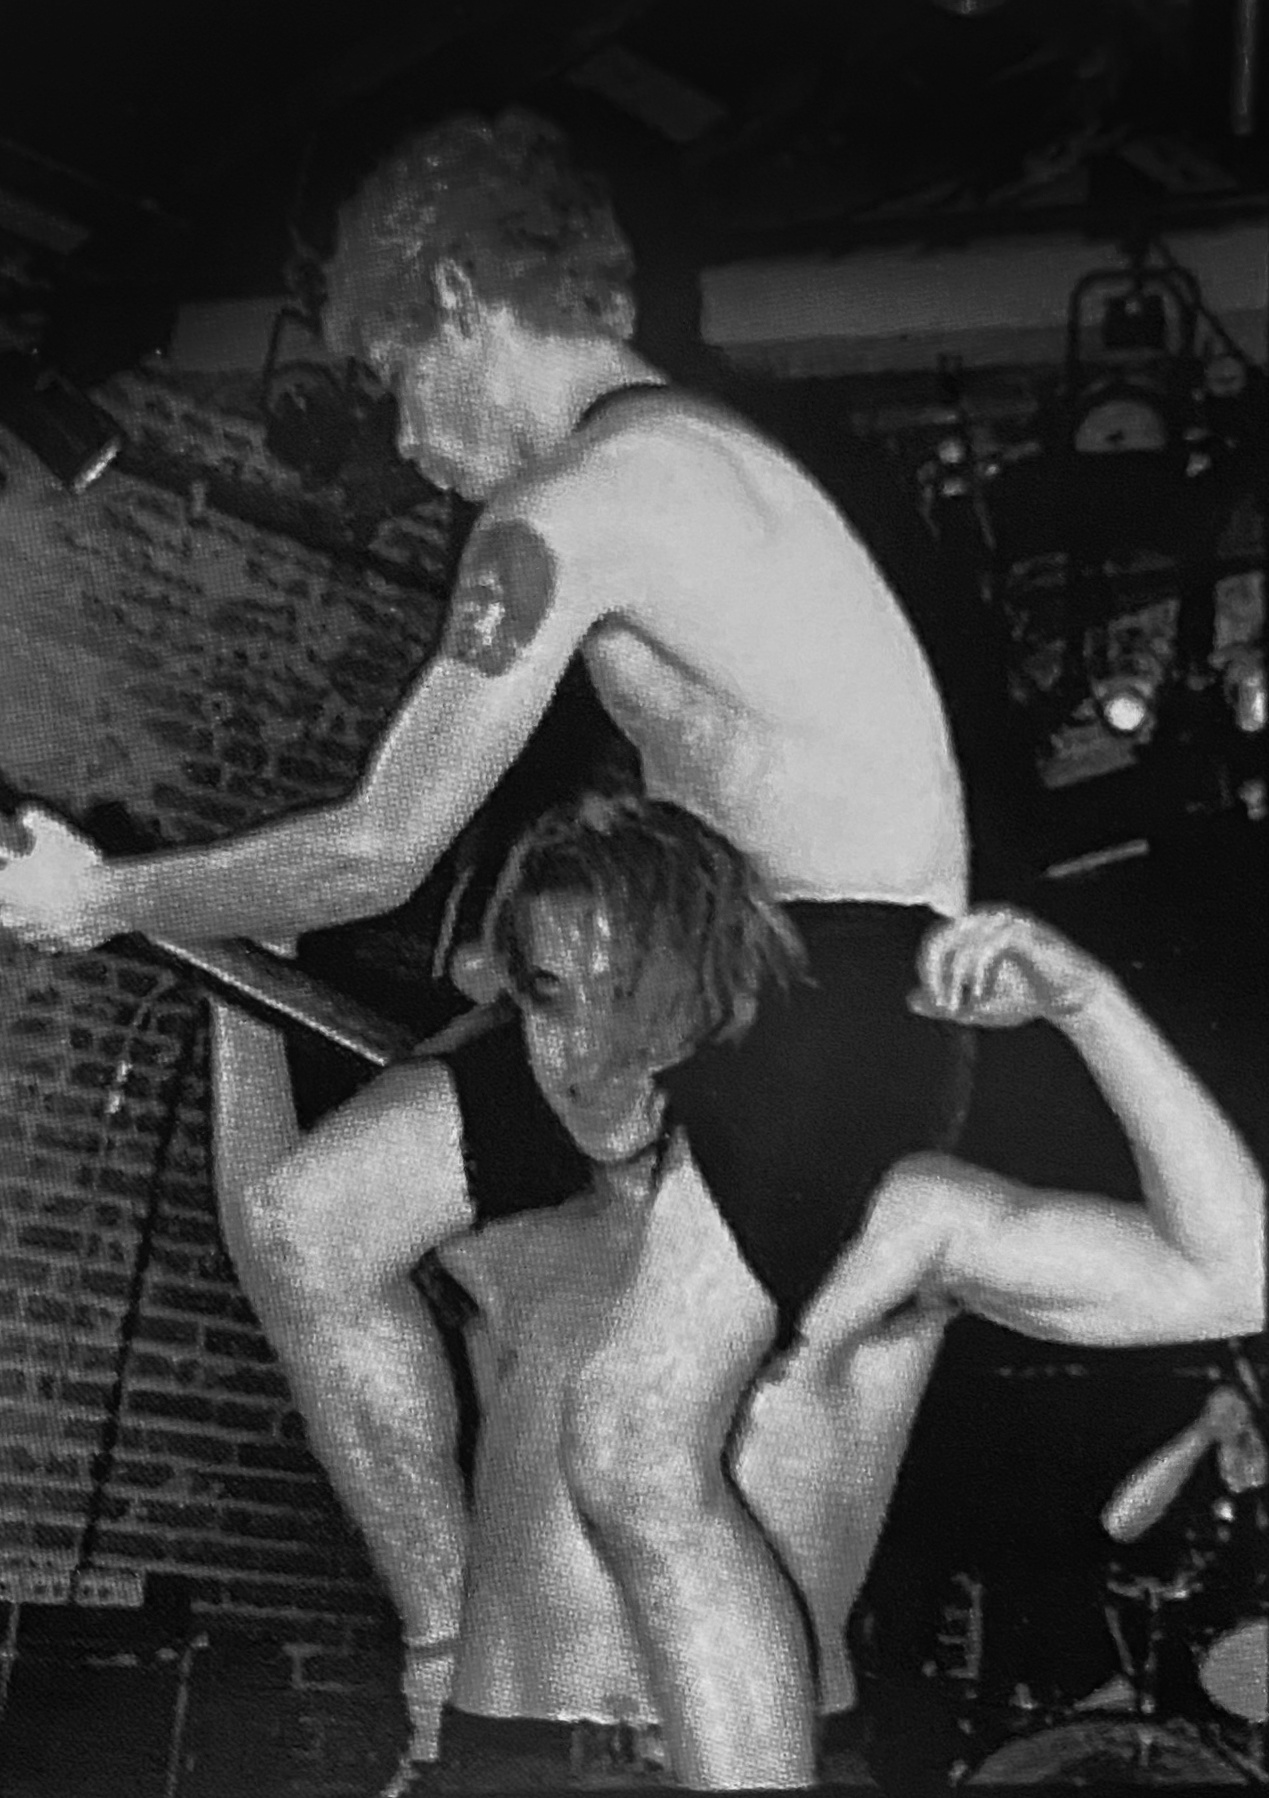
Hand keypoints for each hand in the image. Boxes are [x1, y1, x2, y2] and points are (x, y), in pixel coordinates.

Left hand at [0, 805, 114, 951]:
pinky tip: (60, 928)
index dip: (1, 880)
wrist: (108, 898)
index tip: (6, 873)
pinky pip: (52, 943)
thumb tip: (26, 813)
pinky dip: (52, 937)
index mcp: (9, 888)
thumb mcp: (56, 832)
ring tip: (37, 915)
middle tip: (18, 895)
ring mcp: (42, 933)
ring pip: (25, 933)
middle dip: (7, 906)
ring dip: (28, 924)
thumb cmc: (77, 864)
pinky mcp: (64, 944)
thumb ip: (36, 820)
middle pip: (3, 916)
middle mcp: (20, 915)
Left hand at [910, 907, 1103, 1030]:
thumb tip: (911, 999)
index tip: (935, 1001)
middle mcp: (986, 920)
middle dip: (938, 975)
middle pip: (943, 938)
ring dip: (957, 980)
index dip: (928, 971)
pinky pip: (988, 947)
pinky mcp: (1023, 933)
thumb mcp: (977, 1004)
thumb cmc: (1024, 996)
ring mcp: (1005, 923)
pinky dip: (980, 975)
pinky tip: (982, 997)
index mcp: (974, 931)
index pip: (936, 941)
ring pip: (963, 946)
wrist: (1069, 999)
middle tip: (945, 1005)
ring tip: (964, 1007)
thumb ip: (945, 1002)